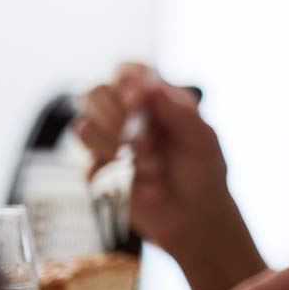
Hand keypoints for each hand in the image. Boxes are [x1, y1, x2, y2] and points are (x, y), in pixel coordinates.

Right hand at [74, 64, 253, 273]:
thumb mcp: (202, 137)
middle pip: (95, 92)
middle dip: (116, 113)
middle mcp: (127, 117)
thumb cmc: (205, 171)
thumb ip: (177, 110)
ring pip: (83, 125)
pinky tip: (138, 180)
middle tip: (143, 137)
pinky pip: (88, 163)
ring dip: (115, 143)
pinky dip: (113, 171)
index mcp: (155, 100)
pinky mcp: (100, 174)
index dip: (124, 80)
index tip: (137, 99)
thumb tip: (147, 83)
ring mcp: (110, 144)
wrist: (197, 218)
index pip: (125, 72)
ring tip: (149, 162)